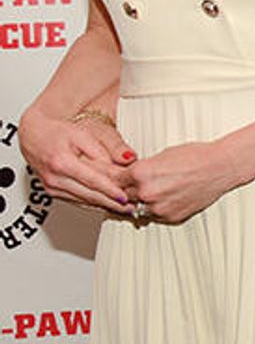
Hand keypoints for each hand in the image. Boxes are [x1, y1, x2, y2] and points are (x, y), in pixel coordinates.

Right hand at [18, 109, 134, 212]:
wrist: (34, 136)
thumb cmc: (58, 133)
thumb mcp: (85, 134)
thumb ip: (106, 148)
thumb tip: (128, 159)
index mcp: (62, 162)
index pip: (92, 180)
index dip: (110, 190)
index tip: (125, 197)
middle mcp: (54, 178)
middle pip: (89, 194)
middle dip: (111, 203)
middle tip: (131, 207)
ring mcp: (52, 188)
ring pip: (84, 201)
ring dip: (105, 206)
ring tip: (125, 210)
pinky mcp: (53, 192)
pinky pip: (77, 201)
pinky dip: (93, 204)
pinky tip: (108, 205)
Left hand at [125, 140, 240, 223]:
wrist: (221, 167)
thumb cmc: (195, 156)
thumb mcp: (162, 155)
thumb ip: (141, 168)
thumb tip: (128, 175)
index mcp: (140, 173)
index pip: (114, 179)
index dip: (115, 177)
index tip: (114, 177)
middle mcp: (146, 193)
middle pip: (123, 196)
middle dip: (126, 190)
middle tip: (131, 186)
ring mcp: (158, 207)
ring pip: (137, 209)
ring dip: (140, 202)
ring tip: (150, 192)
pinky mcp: (171, 217)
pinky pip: (154, 216)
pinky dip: (156, 209)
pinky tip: (164, 198)